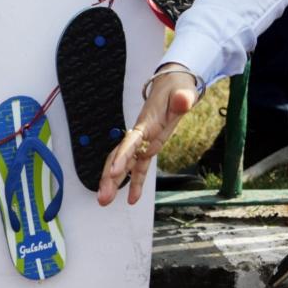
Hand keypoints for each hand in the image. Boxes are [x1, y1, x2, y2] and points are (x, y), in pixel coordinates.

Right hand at [97, 64, 200, 205]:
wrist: (173, 85)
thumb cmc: (177, 89)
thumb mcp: (182, 92)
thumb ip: (182, 98)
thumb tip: (184, 100)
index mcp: (146, 124)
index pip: (130, 142)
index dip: (121, 156)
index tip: (113, 172)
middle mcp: (140, 135)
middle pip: (119, 157)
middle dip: (108, 177)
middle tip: (102, 197)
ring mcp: (142, 142)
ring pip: (123, 165)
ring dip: (113, 183)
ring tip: (105, 202)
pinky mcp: (148, 147)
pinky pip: (138, 167)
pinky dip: (134, 183)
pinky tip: (132, 200)